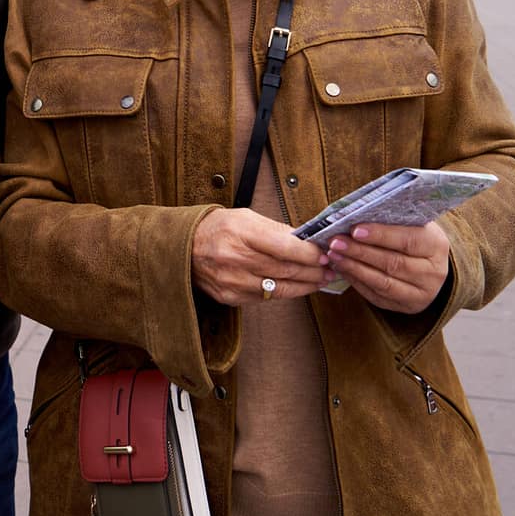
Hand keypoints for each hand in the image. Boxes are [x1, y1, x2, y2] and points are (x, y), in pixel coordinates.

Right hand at [191, 208, 330, 305]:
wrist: (183, 249)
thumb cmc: (216, 229)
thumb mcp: (245, 217)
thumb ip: (276, 229)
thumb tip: (306, 240)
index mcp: (240, 233)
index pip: (285, 247)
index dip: (309, 253)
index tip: (325, 254)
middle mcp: (236, 259)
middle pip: (286, 270)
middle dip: (313, 271)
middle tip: (330, 269)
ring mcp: (233, 282)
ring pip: (280, 289)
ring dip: (305, 285)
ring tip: (320, 280)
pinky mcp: (231, 297)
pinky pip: (265, 297)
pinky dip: (284, 292)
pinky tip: (297, 286)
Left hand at [321, 221, 449, 313]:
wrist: (430, 266)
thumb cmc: (415, 237)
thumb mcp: (413, 224)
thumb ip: (392, 219)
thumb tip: (357, 213)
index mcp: (437, 246)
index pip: (408, 240)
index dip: (380, 235)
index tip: (354, 230)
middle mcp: (433, 273)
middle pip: (393, 263)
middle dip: (360, 252)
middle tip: (336, 242)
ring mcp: (421, 294)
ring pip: (383, 283)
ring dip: (355, 268)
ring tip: (334, 255)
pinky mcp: (406, 306)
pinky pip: (377, 296)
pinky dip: (357, 282)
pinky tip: (343, 269)